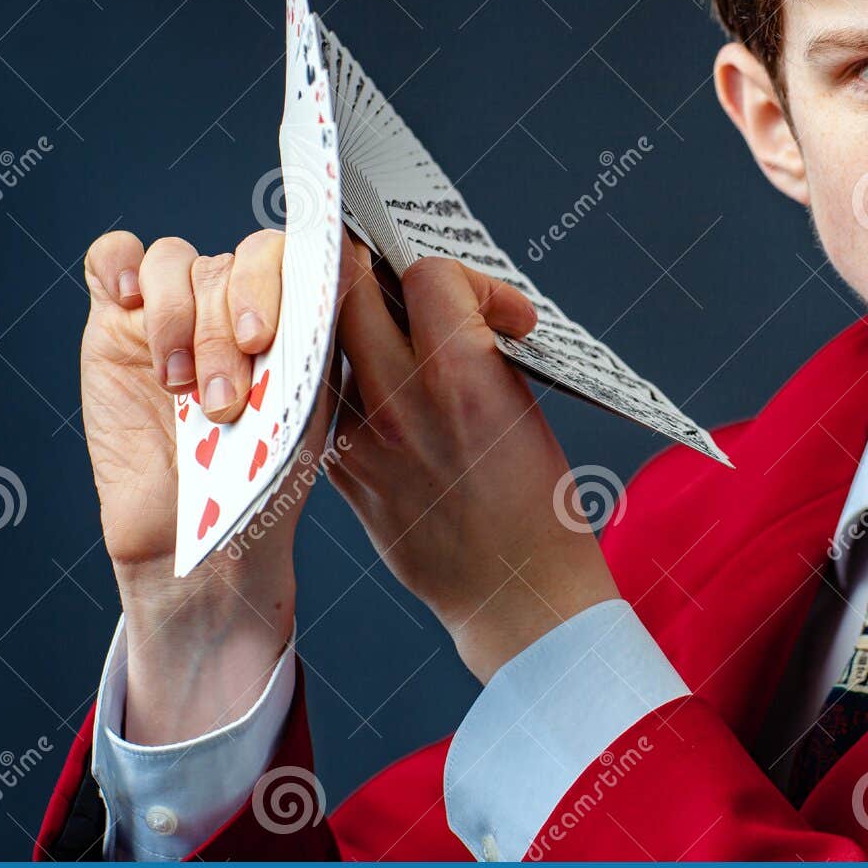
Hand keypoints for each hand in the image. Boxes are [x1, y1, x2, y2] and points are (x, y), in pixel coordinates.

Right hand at [79, 228, 356, 741]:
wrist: (208, 538)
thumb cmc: (268, 478)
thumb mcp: (306, 411)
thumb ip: (322, 342)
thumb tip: (348, 267)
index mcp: (296, 312)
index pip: (294, 255)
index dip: (282, 282)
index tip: (270, 339)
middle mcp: (240, 300)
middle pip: (236, 262)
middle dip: (231, 322)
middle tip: (231, 389)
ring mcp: (180, 305)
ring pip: (177, 266)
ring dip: (180, 321)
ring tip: (186, 390)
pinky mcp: (119, 321)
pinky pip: (116, 259)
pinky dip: (119, 265)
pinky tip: (127, 297)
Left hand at [327, 243, 619, 682]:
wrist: (514, 592)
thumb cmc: (536, 503)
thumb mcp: (519, 405)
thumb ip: (473, 347)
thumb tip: (440, 304)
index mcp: (459, 376)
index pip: (429, 275)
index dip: (466, 280)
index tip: (496, 311)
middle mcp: (397, 399)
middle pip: (353, 291)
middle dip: (385, 279)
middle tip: (413, 291)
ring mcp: (359, 437)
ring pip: (332, 342)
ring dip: (363, 332)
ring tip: (405, 348)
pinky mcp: (340, 470)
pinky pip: (331, 398)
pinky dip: (357, 385)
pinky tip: (395, 403)